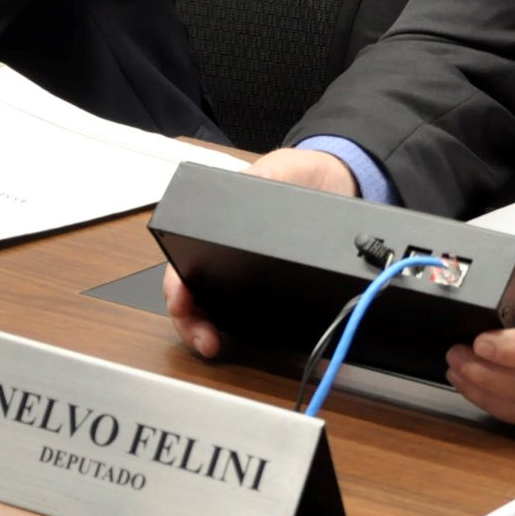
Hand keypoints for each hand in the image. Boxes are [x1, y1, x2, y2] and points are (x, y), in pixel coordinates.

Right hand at [162, 145, 358, 358]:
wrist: (337, 180)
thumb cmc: (299, 173)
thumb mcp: (279, 171)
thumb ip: (265, 182)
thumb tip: (252, 201)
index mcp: (214, 221)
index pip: (183, 259)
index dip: (177, 286)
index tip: (182, 304)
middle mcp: (222, 249)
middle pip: (192, 291)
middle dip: (190, 320)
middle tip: (205, 340)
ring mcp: (243, 269)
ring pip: (211, 305)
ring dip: (207, 328)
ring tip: (214, 345)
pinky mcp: (269, 284)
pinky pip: (244, 311)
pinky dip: (235, 328)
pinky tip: (243, 337)